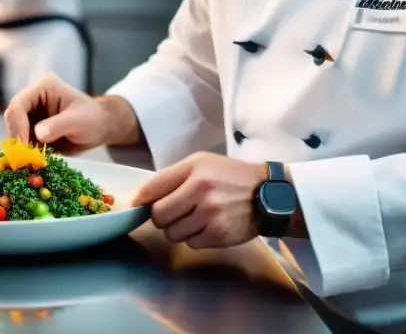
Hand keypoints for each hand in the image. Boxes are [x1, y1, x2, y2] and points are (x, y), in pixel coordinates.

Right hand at [3, 73, 138, 153]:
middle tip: (24, 159)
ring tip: (30, 162)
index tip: (24, 147)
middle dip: (16, 138)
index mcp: (43, 87)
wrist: (99, 128)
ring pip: (13, 131)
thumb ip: (58, 125)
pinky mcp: (31, 128)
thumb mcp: (79, 121)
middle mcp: (33, 98)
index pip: (19, 105)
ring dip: (19, 147)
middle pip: (12, 118)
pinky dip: (24, 152)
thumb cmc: (93, 119)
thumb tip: (38, 133)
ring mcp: (31, 113)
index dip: (18, 126)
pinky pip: (20, 141)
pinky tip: (32, 162)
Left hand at [133, 152, 267, 248]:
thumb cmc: (229, 176)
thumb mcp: (202, 163)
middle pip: (159, 215)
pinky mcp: (219, 235)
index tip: (138, 206)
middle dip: (162, 217)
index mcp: (194, 168)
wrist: (267, 194)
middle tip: (174, 212)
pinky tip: (208, 226)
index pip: (153, 188)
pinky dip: (195, 238)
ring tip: (195, 218)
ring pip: (173, 233)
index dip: (141, 200)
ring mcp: (210, 214)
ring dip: (179, 229)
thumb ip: (173, 177)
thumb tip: (142, 199)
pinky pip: (191, 244)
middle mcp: (201, 190)